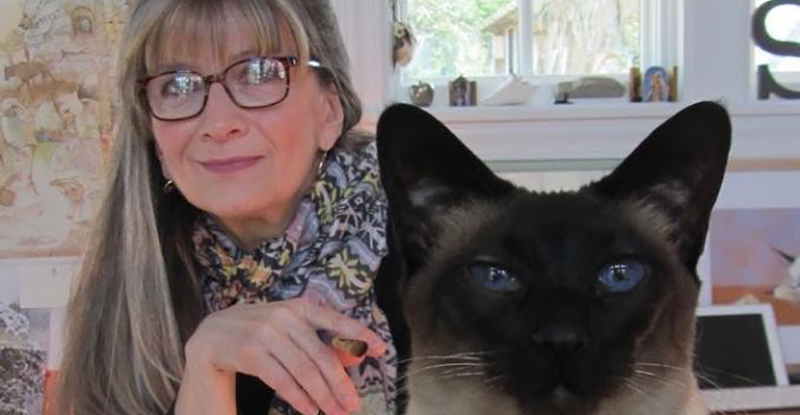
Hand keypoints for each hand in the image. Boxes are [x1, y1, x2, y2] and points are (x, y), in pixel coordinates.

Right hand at [182, 298, 386, 414]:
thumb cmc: (262, 332)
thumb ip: (322, 342)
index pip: (336, 319)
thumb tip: (355, 357)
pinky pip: (282, 380)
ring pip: (303, 371)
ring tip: (336, 412)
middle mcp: (285, 317)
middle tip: (353, 404)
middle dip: (340, 383)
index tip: (382, 348)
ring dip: (322, 396)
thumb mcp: (292, 330)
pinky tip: (311, 411)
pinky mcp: (250, 352)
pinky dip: (299, 398)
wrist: (214, 334)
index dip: (360, 334)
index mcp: (300, 307)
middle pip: (321, 355)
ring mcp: (266, 333)